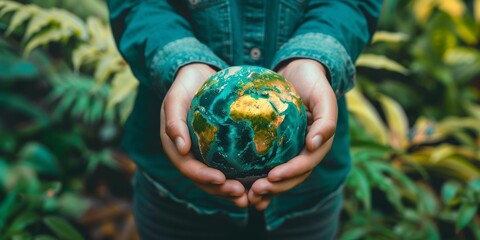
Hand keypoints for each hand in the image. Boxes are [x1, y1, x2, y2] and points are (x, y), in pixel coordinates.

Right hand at [160, 63, 247, 207]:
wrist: (198, 75)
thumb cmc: (185, 85)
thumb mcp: (175, 98)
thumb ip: (173, 121)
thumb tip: (181, 149)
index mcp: (176, 148)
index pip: (189, 168)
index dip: (203, 178)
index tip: (222, 180)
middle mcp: (190, 156)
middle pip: (204, 181)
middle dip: (222, 191)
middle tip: (242, 195)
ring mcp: (204, 154)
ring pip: (218, 179)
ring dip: (233, 191)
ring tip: (253, 197)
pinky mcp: (219, 150)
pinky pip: (231, 166)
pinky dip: (243, 176)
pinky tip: (261, 180)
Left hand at [248, 59, 337, 209]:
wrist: (299, 71)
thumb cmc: (312, 82)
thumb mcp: (323, 96)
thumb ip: (326, 120)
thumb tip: (314, 145)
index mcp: (318, 144)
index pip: (305, 165)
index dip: (290, 174)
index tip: (271, 176)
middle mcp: (305, 152)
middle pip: (292, 177)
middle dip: (275, 188)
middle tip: (254, 192)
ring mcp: (292, 151)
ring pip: (280, 177)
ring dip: (266, 189)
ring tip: (247, 196)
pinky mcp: (277, 148)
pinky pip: (267, 165)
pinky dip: (256, 177)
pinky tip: (240, 185)